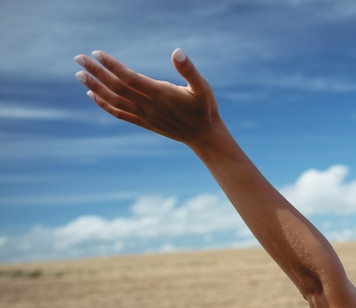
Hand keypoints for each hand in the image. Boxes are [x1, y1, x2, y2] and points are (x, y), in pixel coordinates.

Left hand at [74, 49, 219, 144]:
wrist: (204, 135)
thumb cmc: (205, 108)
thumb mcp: (202, 87)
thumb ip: (189, 70)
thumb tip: (177, 52)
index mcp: (161, 94)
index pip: (130, 78)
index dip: (112, 66)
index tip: (97, 54)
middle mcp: (149, 106)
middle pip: (117, 87)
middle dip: (97, 72)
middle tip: (78, 58)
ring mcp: (145, 116)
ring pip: (114, 101)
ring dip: (95, 87)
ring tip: (80, 74)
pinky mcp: (144, 123)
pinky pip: (119, 114)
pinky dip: (104, 104)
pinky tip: (93, 94)